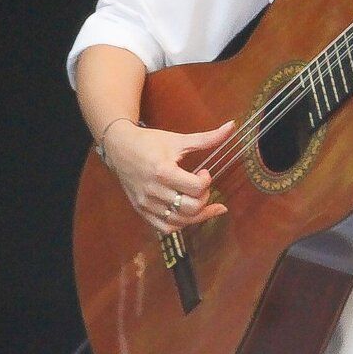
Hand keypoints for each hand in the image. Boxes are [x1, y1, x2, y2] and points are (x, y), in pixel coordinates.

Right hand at [102, 120, 235, 234]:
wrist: (119, 147)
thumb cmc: (149, 142)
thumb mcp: (178, 139)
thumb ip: (207, 138)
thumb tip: (233, 126)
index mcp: (163, 171)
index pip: (196, 188)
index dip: (206, 181)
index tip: (203, 172)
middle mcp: (153, 191)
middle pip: (191, 208)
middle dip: (204, 198)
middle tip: (201, 187)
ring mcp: (146, 203)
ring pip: (180, 221)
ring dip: (197, 214)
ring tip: (200, 202)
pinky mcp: (142, 211)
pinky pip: (166, 228)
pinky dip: (181, 223)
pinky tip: (188, 214)